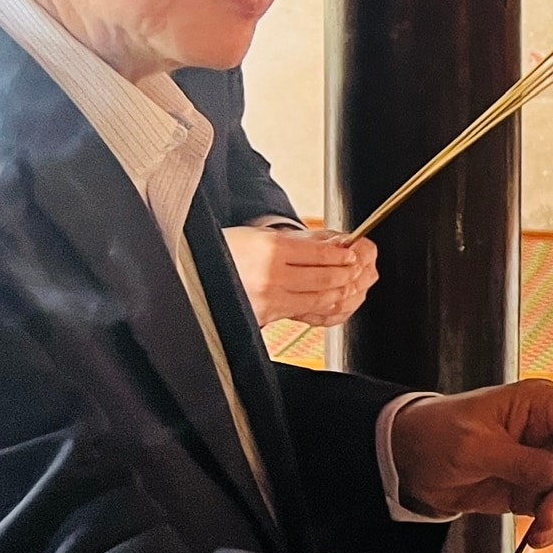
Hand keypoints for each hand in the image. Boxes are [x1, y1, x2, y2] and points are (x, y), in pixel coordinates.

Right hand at [225, 225, 378, 327]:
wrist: (197, 272)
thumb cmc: (229, 251)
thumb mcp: (263, 235)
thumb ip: (302, 242)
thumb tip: (338, 244)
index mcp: (271, 249)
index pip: (321, 255)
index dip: (342, 256)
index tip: (352, 254)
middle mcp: (271, 275)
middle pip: (324, 278)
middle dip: (346, 274)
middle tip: (355, 270)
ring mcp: (268, 299)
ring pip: (318, 299)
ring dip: (338, 292)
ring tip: (346, 285)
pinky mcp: (264, 317)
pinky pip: (301, 312)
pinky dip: (320, 306)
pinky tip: (327, 300)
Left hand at [387, 380, 552, 543]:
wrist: (408, 461)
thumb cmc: (436, 434)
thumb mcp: (475, 445)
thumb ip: (521, 461)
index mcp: (539, 404)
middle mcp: (547, 431)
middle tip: (549, 513)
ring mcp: (541, 463)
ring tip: (541, 530)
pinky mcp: (531, 490)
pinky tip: (538, 536)